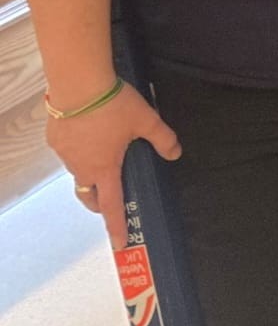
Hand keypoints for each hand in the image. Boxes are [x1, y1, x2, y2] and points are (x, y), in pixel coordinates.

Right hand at [48, 81, 179, 249]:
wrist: (78, 82)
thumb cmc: (113, 105)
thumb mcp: (146, 121)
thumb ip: (163, 139)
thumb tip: (175, 153)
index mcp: (105, 169)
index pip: (111, 206)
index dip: (117, 226)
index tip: (120, 243)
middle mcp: (81, 167)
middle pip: (88, 194)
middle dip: (99, 202)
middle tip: (111, 197)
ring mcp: (65, 154)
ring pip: (77, 172)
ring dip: (89, 173)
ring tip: (104, 158)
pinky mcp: (54, 138)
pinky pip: (68, 152)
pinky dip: (78, 151)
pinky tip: (88, 136)